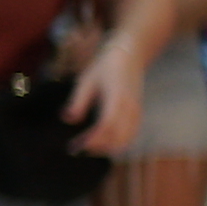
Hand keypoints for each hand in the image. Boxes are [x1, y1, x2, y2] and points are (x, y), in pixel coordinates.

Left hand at [61, 38, 145, 155]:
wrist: (130, 56)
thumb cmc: (105, 67)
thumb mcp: (87, 81)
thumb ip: (78, 101)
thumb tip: (68, 120)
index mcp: (117, 98)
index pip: (107, 125)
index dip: (92, 139)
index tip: (76, 145)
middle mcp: (130, 108)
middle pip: (118, 137)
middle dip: (98, 147)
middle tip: (78, 149)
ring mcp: (137, 112)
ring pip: (126, 139)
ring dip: (108, 147)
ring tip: (89, 147)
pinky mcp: (138, 114)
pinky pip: (131, 135)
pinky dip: (117, 143)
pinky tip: (102, 142)